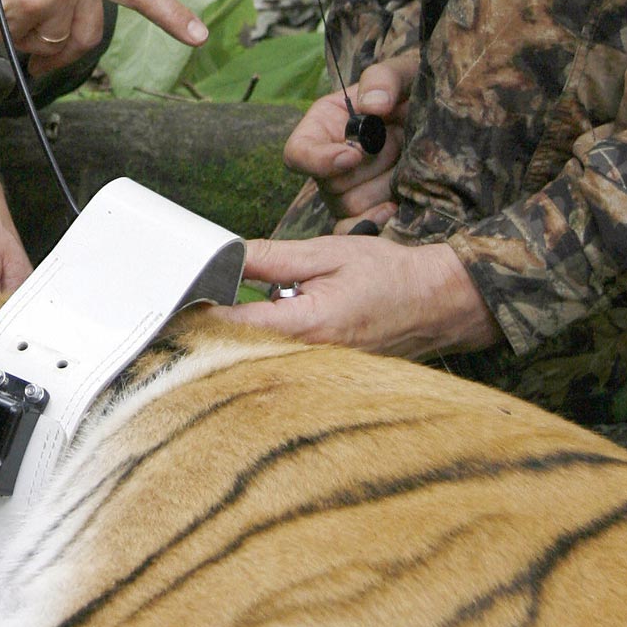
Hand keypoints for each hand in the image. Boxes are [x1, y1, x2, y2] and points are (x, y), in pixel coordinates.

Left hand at [224, 233, 500, 358]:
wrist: (440, 302)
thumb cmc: (389, 275)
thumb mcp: (326, 253)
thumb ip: (271, 259)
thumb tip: (225, 256)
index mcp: (308, 326)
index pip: (235, 327)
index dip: (204, 311)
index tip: (186, 296)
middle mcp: (311, 358)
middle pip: (241, 350)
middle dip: (218, 326)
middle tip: (200, 300)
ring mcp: (320, 371)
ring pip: (260, 359)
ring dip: (242, 337)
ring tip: (235, 309)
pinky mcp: (327, 374)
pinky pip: (284, 363)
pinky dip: (266, 346)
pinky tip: (268, 324)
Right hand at [283, 50, 418, 227]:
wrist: (446, 118)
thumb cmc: (415, 89)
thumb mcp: (403, 72)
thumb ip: (384, 79)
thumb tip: (373, 106)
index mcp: (324, 126)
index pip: (298, 153)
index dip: (319, 160)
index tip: (354, 154)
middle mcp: (331, 162)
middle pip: (328, 184)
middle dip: (368, 168)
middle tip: (399, 144)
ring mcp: (351, 190)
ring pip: (350, 206)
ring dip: (383, 186)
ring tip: (408, 163)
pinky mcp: (373, 209)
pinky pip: (361, 227)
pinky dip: (377, 220)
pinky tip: (399, 206)